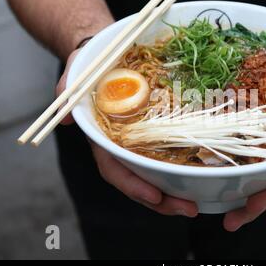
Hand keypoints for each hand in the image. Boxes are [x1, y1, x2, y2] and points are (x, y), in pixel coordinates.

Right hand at [56, 50, 198, 217]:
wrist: (104, 56)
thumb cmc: (90, 65)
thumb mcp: (76, 71)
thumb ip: (68, 91)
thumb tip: (66, 118)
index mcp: (102, 138)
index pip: (114, 169)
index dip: (132, 185)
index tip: (154, 196)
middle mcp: (120, 146)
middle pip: (138, 181)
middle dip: (162, 200)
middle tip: (188, 208)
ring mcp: (137, 143)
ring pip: (154, 176)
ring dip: (174, 193)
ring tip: (196, 201)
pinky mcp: (153, 136)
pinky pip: (166, 158)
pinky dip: (180, 171)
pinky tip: (198, 178)